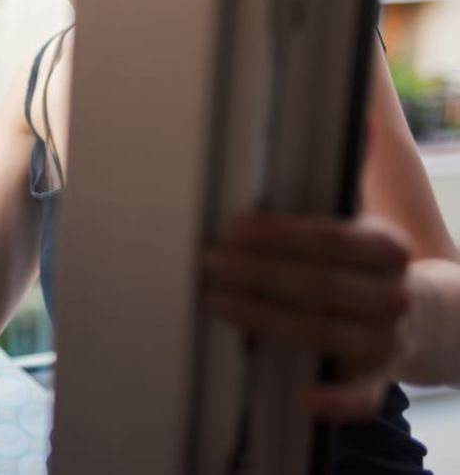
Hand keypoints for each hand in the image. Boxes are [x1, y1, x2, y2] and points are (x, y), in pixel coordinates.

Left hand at [201, 212, 412, 420]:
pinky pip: (361, 397)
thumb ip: (306, 229)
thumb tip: (239, 226)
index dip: (280, 234)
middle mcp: (394, 296)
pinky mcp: (380, 380)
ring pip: (321, 331)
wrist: (418, 316)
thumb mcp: (351, 236)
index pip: (331, 239)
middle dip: (258, 272)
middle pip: (320, 285)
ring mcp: (388, 341)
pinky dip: (336, 401)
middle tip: (211, 261)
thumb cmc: (356, 268)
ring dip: (263, 317)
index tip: (234, 228)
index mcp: (388, 249)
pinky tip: (306, 398)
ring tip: (217, 300)